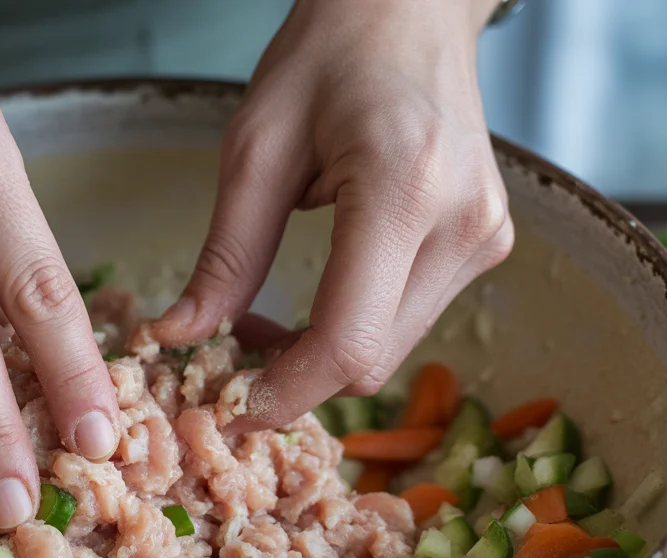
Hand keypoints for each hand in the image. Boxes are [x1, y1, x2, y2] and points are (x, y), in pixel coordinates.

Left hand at [155, 0, 512, 427]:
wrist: (409, 10)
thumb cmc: (327, 57)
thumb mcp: (254, 147)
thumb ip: (226, 255)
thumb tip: (180, 337)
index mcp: (403, 190)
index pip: (346, 342)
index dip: (282, 393)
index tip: (228, 409)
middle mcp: (462, 223)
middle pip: (370, 362)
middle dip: (294, 379)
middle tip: (231, 355)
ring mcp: (485, 237)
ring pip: (391, 352)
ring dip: (323, 358)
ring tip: (266, 323)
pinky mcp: (486, 243)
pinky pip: (409, 321)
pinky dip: (355, 331)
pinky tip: (318, 301)